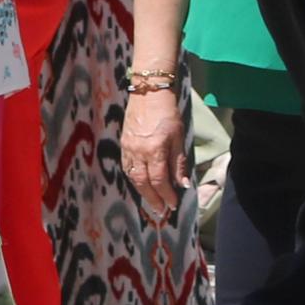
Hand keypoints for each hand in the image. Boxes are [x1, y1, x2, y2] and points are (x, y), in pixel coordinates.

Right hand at [120, 75, 186, 211]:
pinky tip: (141, 184)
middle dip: (153, 198)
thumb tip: (182, 185)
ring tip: (151, 202)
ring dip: (142, 192)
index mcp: (154, 150)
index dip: (166, 195)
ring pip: (132, 177)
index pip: (160, 180)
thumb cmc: (168, 114)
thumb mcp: (178, 137)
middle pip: (143, 182)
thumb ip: (178, 162)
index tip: (173, 205)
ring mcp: (128, 148)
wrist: (148, 94)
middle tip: (161, 211)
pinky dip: (134, 179)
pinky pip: (127, 167)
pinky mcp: (123, 144)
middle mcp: (138, 152)